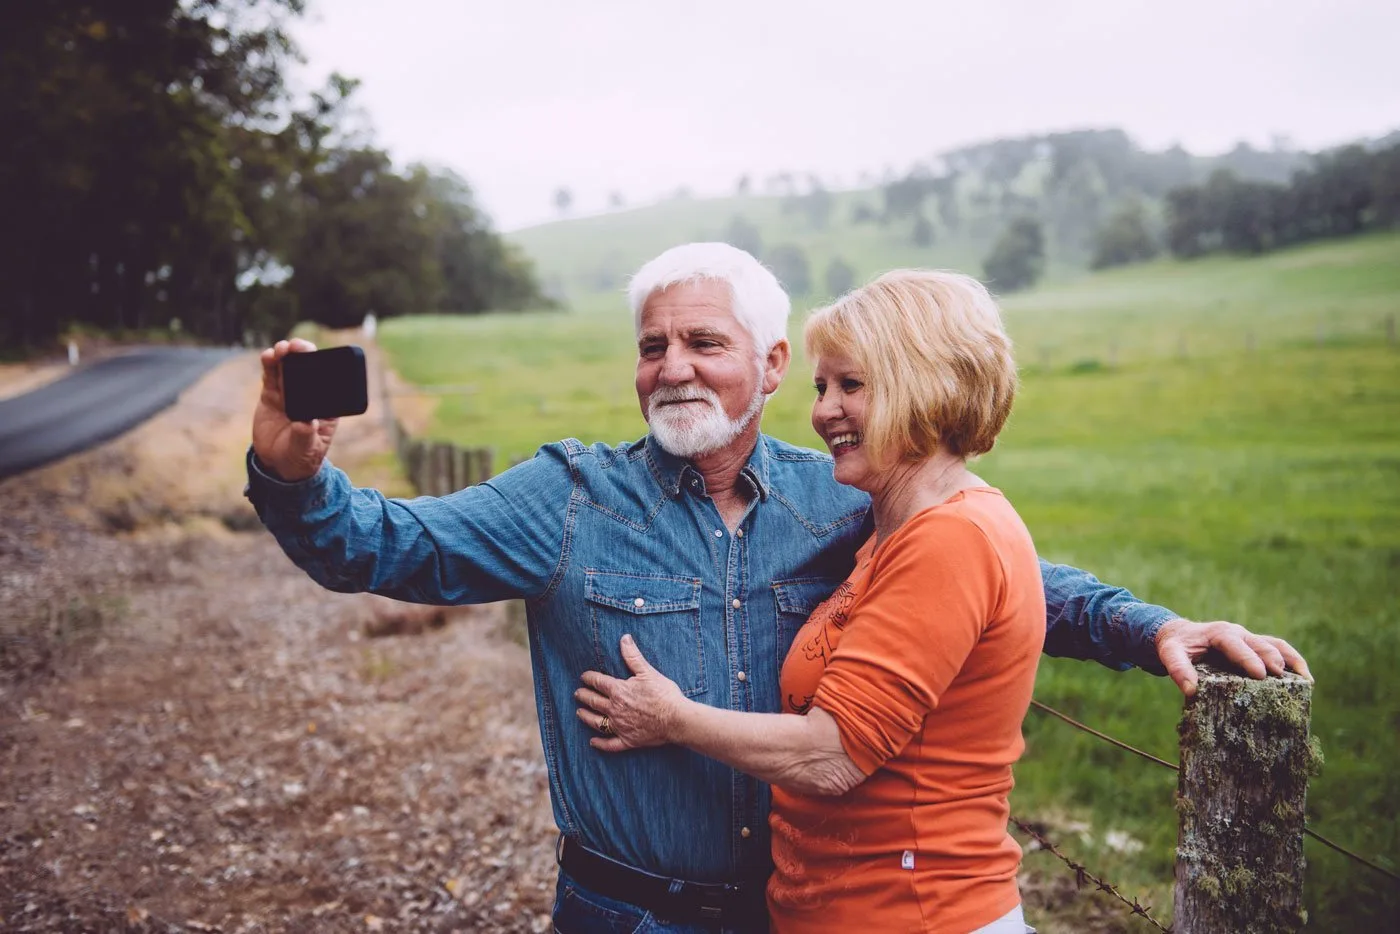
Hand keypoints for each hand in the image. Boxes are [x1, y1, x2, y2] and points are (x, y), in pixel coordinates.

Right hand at [252, 339, 338, 481]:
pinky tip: (268, 356)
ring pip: (288, 368)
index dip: (322, 366)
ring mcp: (290, 393)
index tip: (314, 359)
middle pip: (308, 368)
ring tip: (281, 349)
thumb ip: (305, 436)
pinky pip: (271, 375)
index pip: (328, 381)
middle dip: (303, 354)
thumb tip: (304, 423)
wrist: (278, 464)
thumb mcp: (305, 450)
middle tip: (295, 347)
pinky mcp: (272, 394)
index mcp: (325, 406)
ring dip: (285, 354)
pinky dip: (269, 364)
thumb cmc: (300, 458)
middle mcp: (309, 395)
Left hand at [575, 635, 687, 752]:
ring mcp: (619, 726)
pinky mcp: (627, 740)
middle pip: (593, 701)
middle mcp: (615, 709)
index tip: (584, 677)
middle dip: (583, 696)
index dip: (589, 678)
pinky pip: (609, 744)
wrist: (677, 719)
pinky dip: (600, 744)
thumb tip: (624, 638)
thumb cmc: (664, 694)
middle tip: (577, 693)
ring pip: (596, 722)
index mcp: (618, 691)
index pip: (598, 682)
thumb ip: (633, 656)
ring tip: (579, 713)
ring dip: (586, 716)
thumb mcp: (648, 671)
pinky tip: (593, 742)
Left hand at [1155, 618, 1311, 696]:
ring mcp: (1250, 638)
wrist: (1181, 635)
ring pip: (1275, 644)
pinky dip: (1293, 660)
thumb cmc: (1177, 646)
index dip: (1248, 658)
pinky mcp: (1256, 646)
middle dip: (1272, 660)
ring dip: (1291, 660)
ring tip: (1304, 680)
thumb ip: (1177, 669)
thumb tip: (1190, 690)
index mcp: (1219, 633)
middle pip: (1260, 644)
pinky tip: (1305, 679)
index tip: (1259, 674)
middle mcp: (1238, 633)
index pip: (1236, 645)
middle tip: (1282, 680)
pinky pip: (1279, 649)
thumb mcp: (1170, 654)